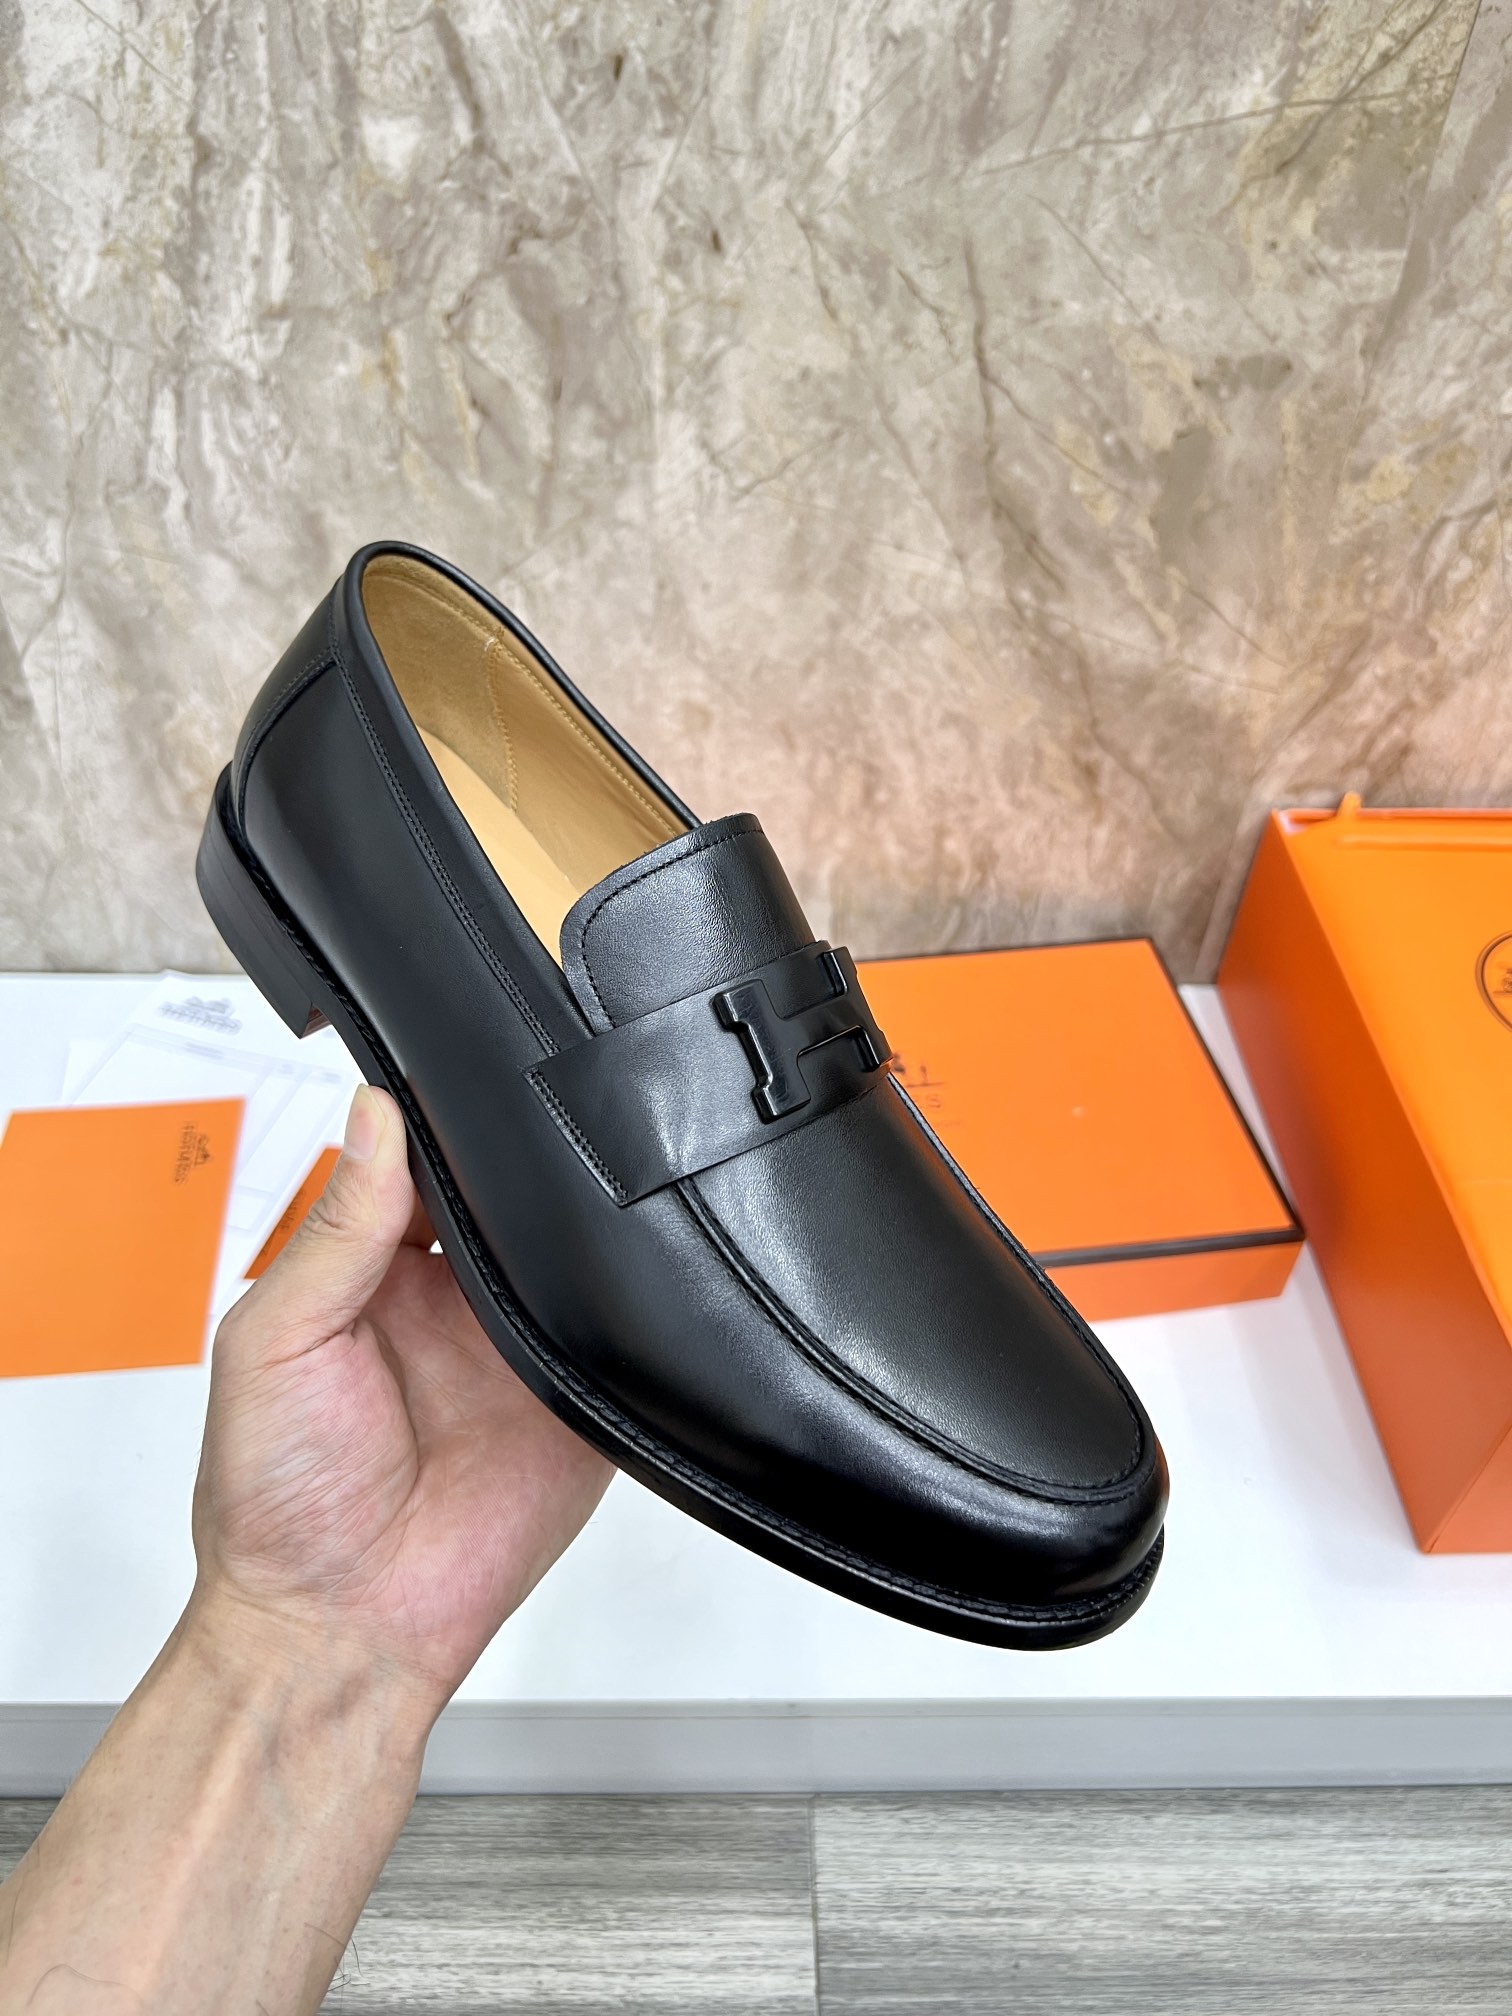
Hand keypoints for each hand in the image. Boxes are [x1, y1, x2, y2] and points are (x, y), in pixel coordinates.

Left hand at [191, 1083, 611, 1720]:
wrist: (342, 1627)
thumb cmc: (276, 1499)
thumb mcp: (275, 1341)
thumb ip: (333, 1232)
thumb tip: (373, 1116)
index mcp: (372, 1272)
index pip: (422, 1165)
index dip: (446, 1121)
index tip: (474, 1077)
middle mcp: (453, 1301)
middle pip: (509, 1198)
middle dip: (530, 1162)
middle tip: (551, 1122)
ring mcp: (520, 1347)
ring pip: (573, 1253)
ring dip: (583, 1225)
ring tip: (593, 1191)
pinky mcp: (580, 1398)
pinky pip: (621, 1333)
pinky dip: (636, 1302)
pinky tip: (632, 1268)